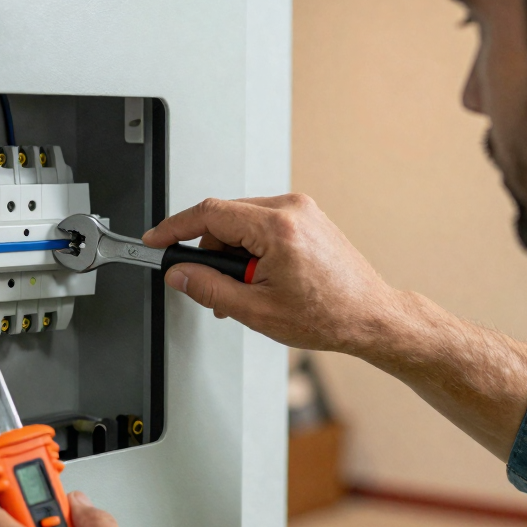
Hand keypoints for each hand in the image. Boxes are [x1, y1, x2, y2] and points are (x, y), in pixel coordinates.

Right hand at [142, 193, 410, 356]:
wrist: (369, 316)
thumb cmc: (328, 315)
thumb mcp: (256, 311)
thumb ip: (209, 288)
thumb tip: (180, 274)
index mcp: (278, 228)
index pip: (209, 213)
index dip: (175, 227)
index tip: (156, 240)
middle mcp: (292, 209)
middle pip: (225, 216)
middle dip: (210, 250)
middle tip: (213, 285)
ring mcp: (302, 210)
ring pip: (242, 220)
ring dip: (232, 250)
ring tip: (246, 288)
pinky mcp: (307, 216)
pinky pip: (263, 222)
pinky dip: (251, 246)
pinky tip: (260, 276)